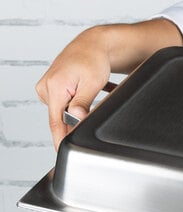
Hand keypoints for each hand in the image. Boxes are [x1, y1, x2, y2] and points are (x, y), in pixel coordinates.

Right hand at [36, 20, 182, 149]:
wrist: (93, 45)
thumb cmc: (94, 60)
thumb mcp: (92, 84)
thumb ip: (82, 103)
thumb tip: (76, 118)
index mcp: (54, 87)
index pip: (55, 122)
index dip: (60, 140)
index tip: (62, 152)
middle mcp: (46, 87)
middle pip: (59, 119)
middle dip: (75, 124)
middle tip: (92, 113)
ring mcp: (47, 88)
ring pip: (63, 113)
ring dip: (77, 114)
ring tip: (91, 99)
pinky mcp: (52, 89)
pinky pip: (64, 106)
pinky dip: (76, 107)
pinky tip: (86, 100)